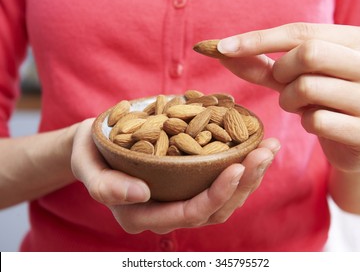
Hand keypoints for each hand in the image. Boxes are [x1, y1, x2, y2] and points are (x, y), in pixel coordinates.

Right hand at [71, 119, 279, 233]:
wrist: (95, 146)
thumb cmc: (91, 153)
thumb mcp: (87, 166)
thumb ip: (106, 185)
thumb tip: (141, 193)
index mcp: (142, 216)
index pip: (187, 213)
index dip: (216, 194)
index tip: (238, 165)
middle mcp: (165, 214)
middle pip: (215, 210)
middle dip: (245, 182)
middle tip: (266, 150)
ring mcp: (179, 201)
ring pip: (224, 201)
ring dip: (251, 176)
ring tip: (268, 147)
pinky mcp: (187, 186)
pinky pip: (220, 186)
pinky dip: (242, 169)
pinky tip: (254, 147)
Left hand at [218, 23, 359, 172]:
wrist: (357, 142)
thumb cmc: (324, 101)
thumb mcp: (294, 78)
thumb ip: (263, 64)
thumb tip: (222, 50)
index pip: (301, 31)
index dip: (258, 39)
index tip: (222, 48)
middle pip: (308, 54)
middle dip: (282, 72)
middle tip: (285, 85)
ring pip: (308, 88)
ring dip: (289, 100)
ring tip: (302, 106)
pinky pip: (316, 121)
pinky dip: (305, 123)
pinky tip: (317, 124)